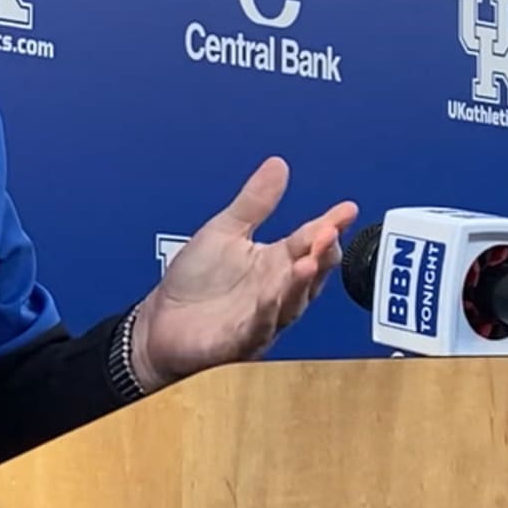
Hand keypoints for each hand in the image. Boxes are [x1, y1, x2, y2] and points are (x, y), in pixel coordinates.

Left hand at [130, 157, 355, 392]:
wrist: (160, 321)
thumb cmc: (194, 281)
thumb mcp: (225, 231)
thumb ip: (255, 202)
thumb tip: (278, 165)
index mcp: (274, 263)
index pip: (309, 242)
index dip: (329, 225)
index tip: (346, 209)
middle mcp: (275, 292)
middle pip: (308, 274)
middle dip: (322, 255)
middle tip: (329, 233)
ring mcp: (261, 319)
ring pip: (289, 303)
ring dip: (300, 284)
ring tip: (308, 261)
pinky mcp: (238, 342)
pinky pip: (257, 329)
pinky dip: (266, 315)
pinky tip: (270, 298)